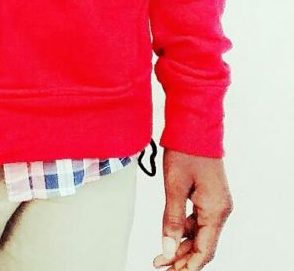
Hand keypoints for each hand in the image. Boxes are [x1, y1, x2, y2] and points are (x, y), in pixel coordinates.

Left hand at [152, 148, 232, 269]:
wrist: (194, 125)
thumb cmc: (186, 151)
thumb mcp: (174, 187)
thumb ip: (171, 220)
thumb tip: (167, 249)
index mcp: (216, 210)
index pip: (204, 250)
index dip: (187, 266)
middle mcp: (220, 209)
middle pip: (203, 245)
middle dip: (182, 258)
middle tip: (161, 266)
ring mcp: (216, 202)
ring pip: (200, 233)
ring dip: (182, 245)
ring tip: (162, 255)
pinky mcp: (210, 196)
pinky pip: (198, 220)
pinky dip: (184, 229)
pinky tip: (170, 234)